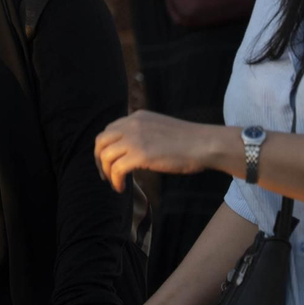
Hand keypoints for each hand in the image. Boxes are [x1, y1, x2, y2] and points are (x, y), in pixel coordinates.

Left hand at [95, 111, 225, 192]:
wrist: (204, 144)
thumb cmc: (189, 140)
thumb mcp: (160, 128)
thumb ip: (144, 133)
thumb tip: (134, 150)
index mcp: (137, 117)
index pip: (109, 130)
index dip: (105, 147)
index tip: (109, 161)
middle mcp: (132, 124)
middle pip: (101, 141)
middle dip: (99, 159)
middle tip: (104, 174)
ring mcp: (135, 138)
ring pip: (105, 156)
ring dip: (106, 172)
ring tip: (114, 183)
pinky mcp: (140, 154)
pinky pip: (116, 169)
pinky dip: (115, 180)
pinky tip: (121, 188)